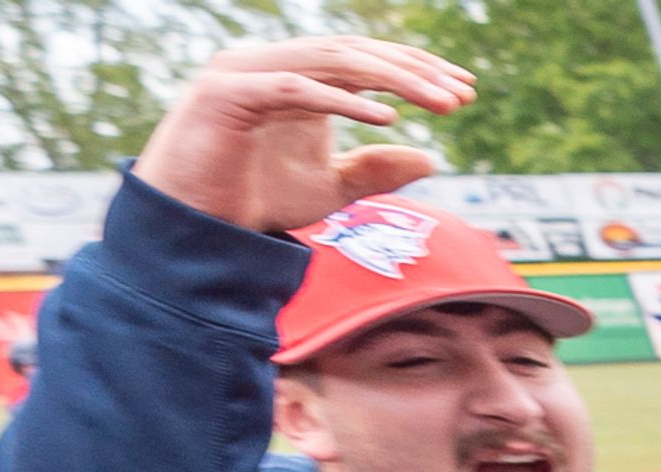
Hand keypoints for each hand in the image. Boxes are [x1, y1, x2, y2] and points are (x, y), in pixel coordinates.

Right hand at [131, 38, 470, 237]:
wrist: (195, 229)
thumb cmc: (256, 202)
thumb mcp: (330, 190)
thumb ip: (375, 171)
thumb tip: (431, 157)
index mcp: (297, 78)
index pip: (363, 58)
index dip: (416, 68)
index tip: (465, 91)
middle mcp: (271, 65)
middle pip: (353, 52)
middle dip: (413, 70)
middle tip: (463, 94)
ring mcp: (244, 72)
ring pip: (330, 60)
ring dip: (391, 79)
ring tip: (439, 102)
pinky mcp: (225, 93)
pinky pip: (294, 89)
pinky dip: (341, 102)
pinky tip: (386, 121)